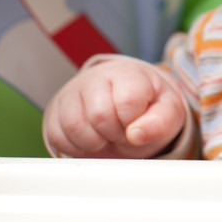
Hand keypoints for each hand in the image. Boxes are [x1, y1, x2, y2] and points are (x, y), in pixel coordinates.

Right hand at [43, 57, 185, 158]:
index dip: (134, 123)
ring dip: (95, 142)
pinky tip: (92, 139)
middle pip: (99, 116)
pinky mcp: (54, 112)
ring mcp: (71, 93)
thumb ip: (160, 123)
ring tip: (107, 135)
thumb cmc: (148, 107)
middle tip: (122, 131)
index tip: (137, 123)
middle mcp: (96, 77)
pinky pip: (58, 137)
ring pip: (75, 127)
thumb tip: (137, 134)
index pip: (127, 102)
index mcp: (128, 73)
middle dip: (115, 133)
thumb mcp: (167, 113)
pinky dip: (77, 147)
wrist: (124, 104)